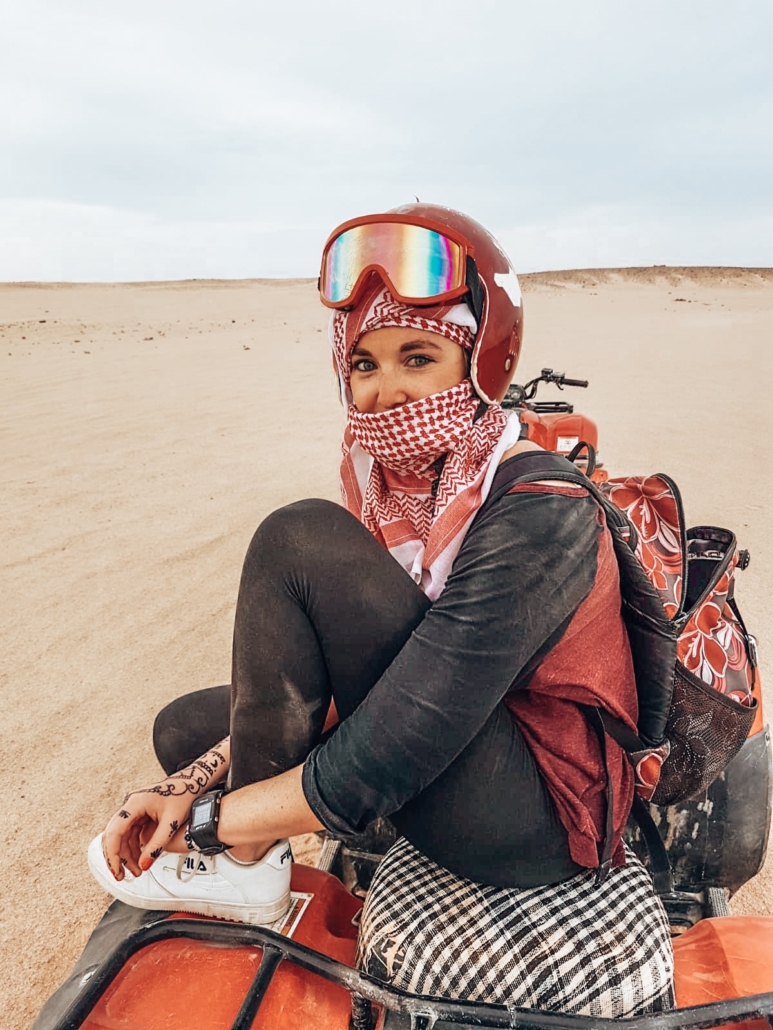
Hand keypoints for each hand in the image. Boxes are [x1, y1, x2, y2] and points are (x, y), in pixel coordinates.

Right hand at [102, 739, 229, 878]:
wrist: (193, 782)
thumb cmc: (185, 794)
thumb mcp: (172, 822)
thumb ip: (157, 845)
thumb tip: (144, 865)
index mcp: (135, 803)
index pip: (115, 832)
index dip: (113, 854)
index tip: (117, 870)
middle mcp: (131, 805)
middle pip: (114, 835)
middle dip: (118, 857)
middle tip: (122, 876)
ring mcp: (134, 810)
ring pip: (122, 837)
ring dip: (126, 855)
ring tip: (137, 871)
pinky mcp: (140, 815)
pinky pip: (131, 834)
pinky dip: (133, 848)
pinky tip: (140, 860)